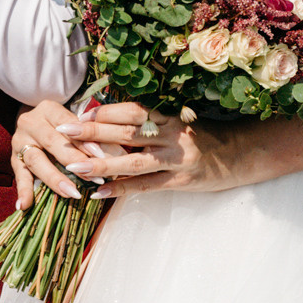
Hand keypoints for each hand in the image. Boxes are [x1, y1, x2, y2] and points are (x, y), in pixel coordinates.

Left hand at [87, 108, 265, 198]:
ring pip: (134, 160)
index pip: (133, 110)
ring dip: (102, 163)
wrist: (239, 156)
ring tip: (74, 167)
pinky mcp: (180, 181)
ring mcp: (176, 159)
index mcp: (169, 117)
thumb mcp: (176, 124)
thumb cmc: (201, 138)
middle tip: (63, 131)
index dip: (105, 111)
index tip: (79, 113)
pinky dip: (121, 188)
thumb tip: (107, 120)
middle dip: (93, 131)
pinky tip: (99, 193)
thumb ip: (148, 124)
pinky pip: (146, 185)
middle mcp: (172, 135)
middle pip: (127, 131)